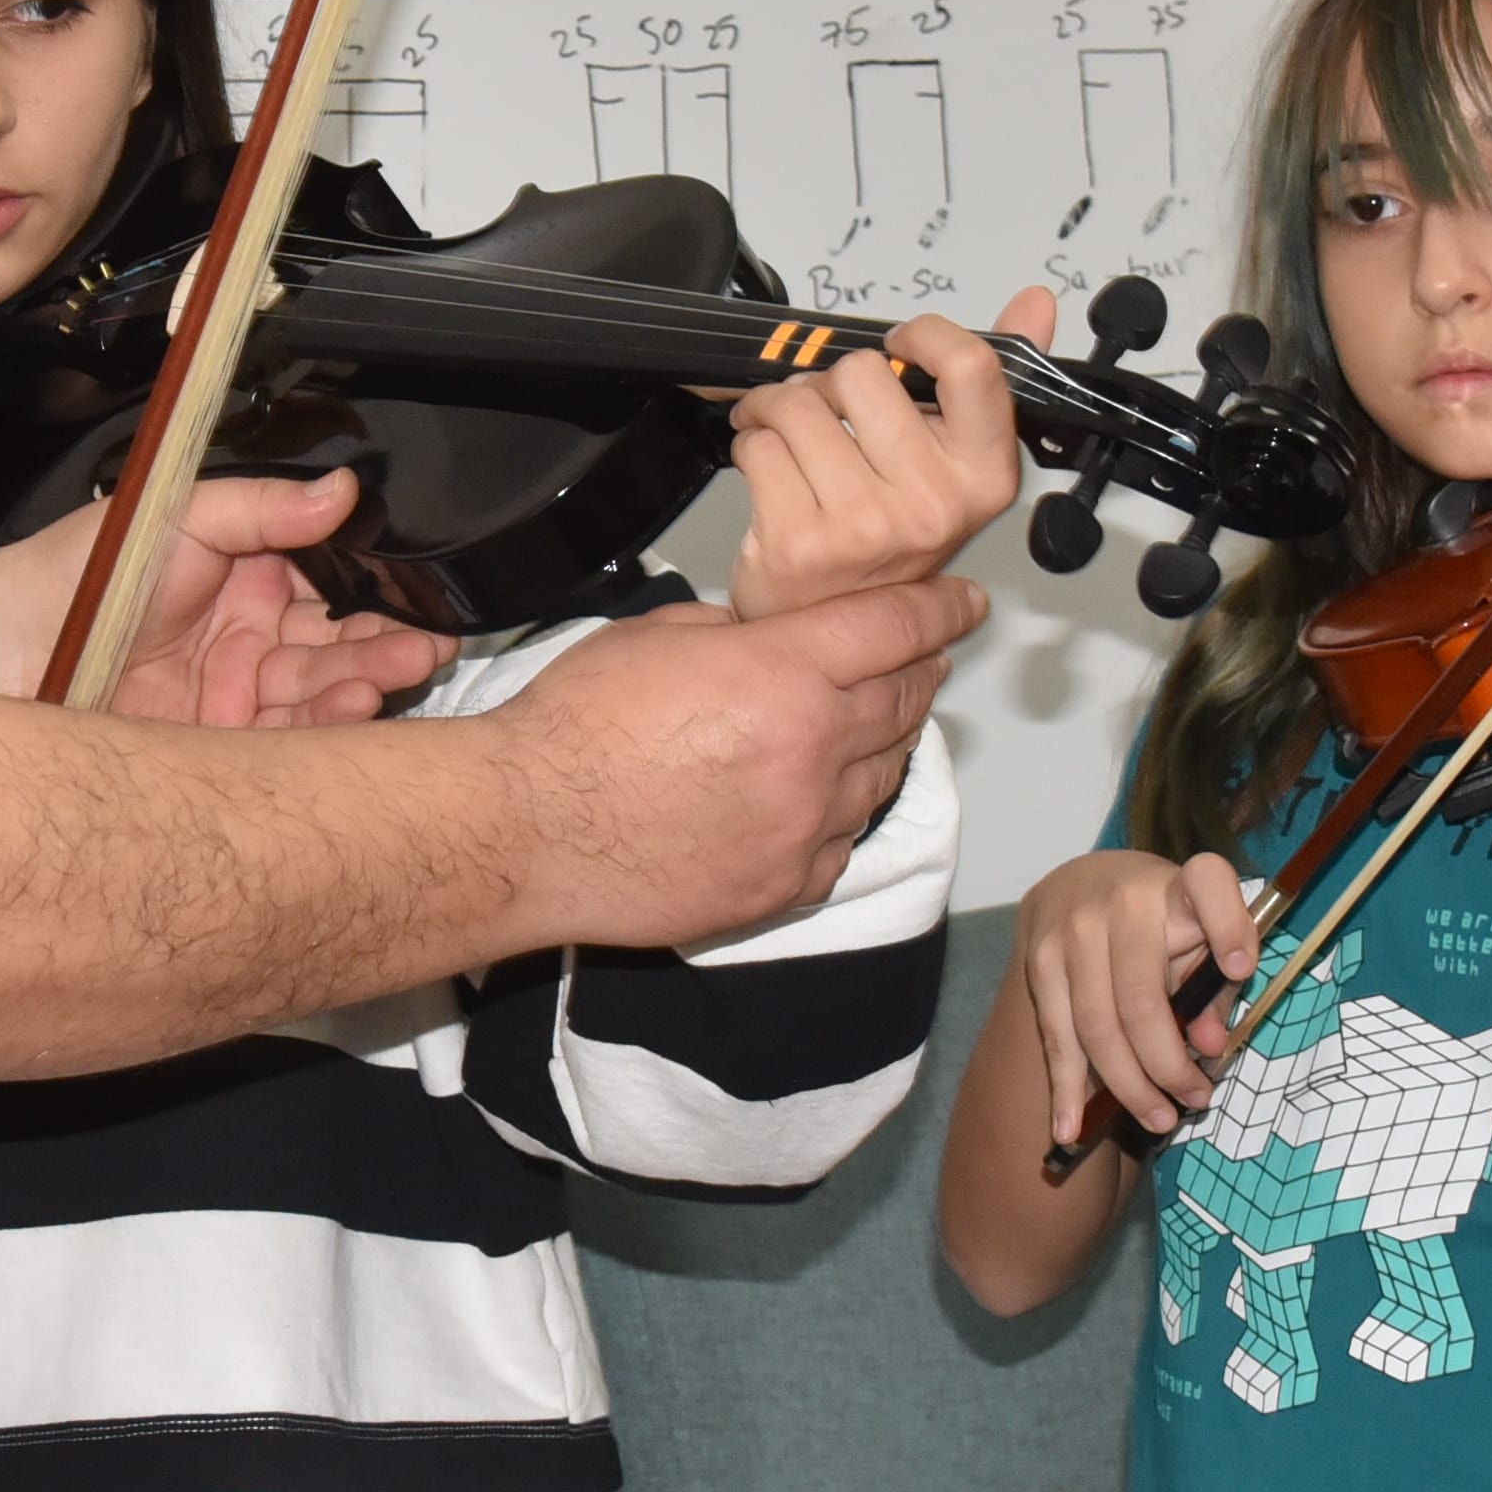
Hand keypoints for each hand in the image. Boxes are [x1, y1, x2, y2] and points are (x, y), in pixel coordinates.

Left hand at [17, 474, 450, 729]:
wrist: (9, 649)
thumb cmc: (83, 574)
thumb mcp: (182, 518)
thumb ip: (266, 507)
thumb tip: (344, 488)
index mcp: (251, 581)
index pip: (335, 591)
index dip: (381, 599)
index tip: (424, 603)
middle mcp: (251, 643)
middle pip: (337, 649)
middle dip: (386, 648)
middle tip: (424, 645)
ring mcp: (237, 701)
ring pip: (320, 698)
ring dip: (364, 686)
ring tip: (396, 673)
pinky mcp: (220, 752)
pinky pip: (287, 745)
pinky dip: (324, 730)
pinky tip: (353, 710)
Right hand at [500, 574, 981, 945]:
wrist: (527, 831)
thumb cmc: (573, 730)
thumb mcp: (659, 635)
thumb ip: (739, 633)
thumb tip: (772, 640)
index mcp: (785, 673)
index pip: (899, 628)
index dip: (941, 609)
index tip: (964, 604)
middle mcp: (812, 751)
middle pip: (904, 700)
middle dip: (919, 671)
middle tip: (919, 658)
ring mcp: (803, 827)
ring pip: (882, 775)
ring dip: (882, 743)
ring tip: (863, 726)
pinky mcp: (783, 888)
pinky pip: (843, 843)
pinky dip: (842, 813)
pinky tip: (817, 796)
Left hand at [727, 286, 1039, 618]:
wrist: (833, 623)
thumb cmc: (888, 535)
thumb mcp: (954, 461)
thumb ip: (988, 377)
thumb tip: (1036, 301)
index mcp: (983, 476)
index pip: (970, 367)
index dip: (924, 335)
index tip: (900, 344)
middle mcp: (933, 504)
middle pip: (861, 372)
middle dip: (829, 382)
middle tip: (829, 414)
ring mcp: (865, 526)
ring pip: (798, 403)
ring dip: (778, 410)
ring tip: (791, 439)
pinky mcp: (801, 540)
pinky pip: (758, 444)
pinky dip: (751, 443)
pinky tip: (770, 468)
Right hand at [1011, 843, 1261, 1149]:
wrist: (1075, 885)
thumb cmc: (1158, 920)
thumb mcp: (1198, 937)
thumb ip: (1214, 986)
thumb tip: (1208, 1046)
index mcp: (1177, 888)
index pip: (1207, 886)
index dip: (1227, 926)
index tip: (1243, 968)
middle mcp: (1121, 904)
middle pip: (1141, 1000)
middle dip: (1169, 1065)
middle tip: (1195, 1100)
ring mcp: (1071, 933)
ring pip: (1097, 1028)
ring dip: (1129, 1086)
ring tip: (1159, 1119)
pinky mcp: (1037, 963)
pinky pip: (1056, 1037)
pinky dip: (1065, 1089)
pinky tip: (1069, 1128)